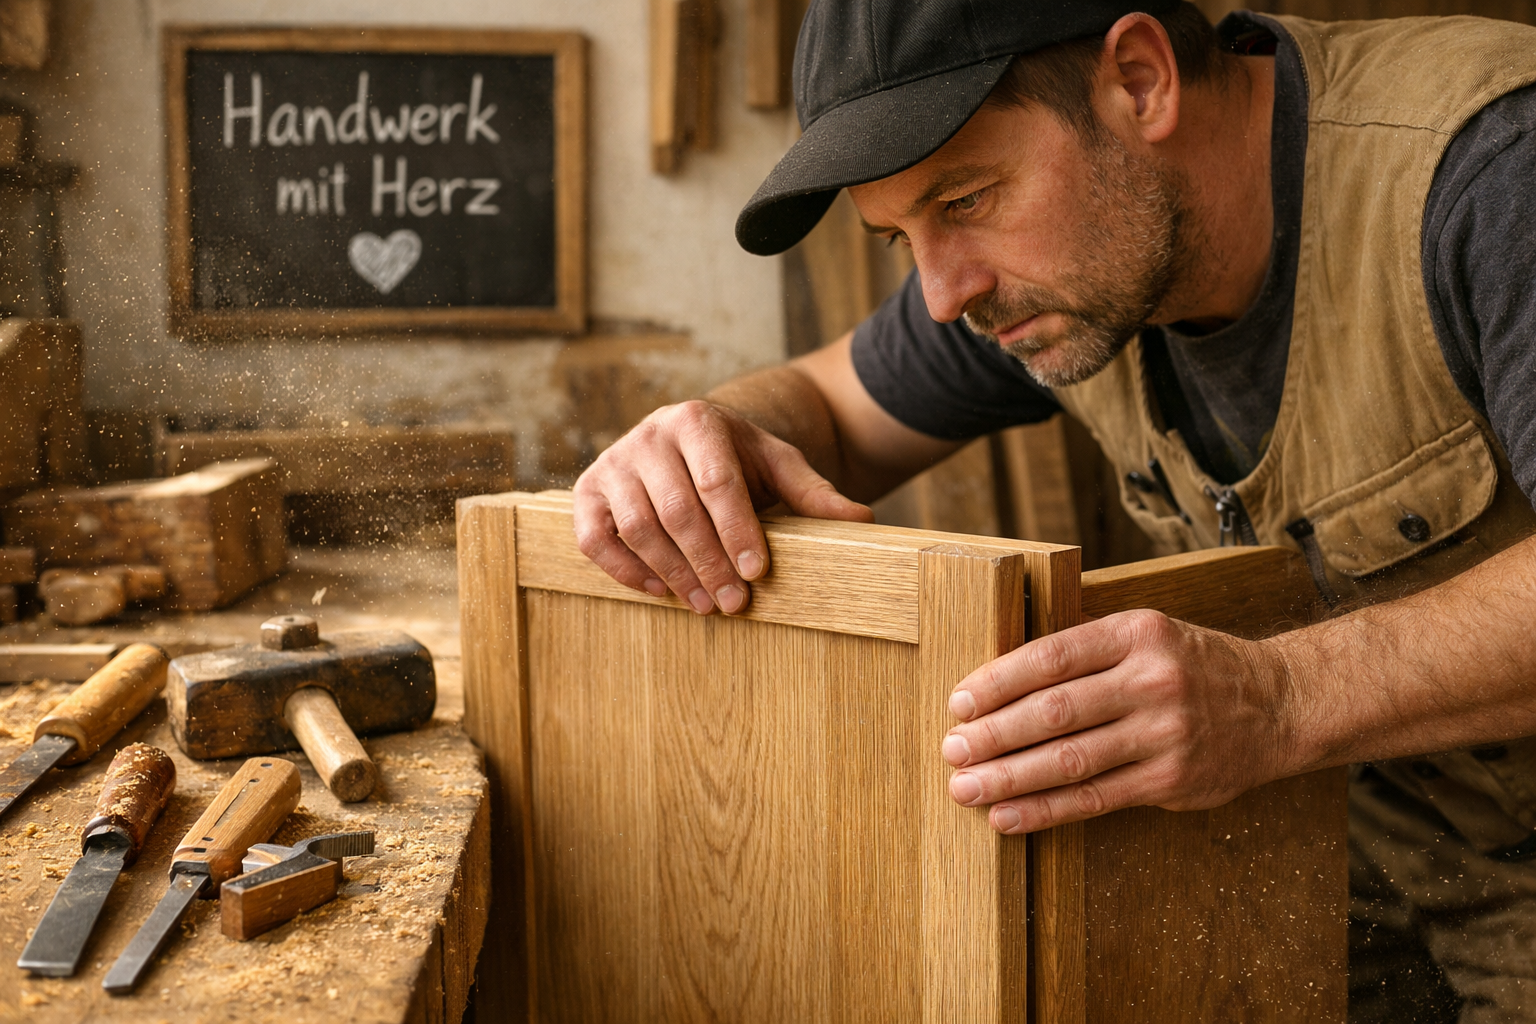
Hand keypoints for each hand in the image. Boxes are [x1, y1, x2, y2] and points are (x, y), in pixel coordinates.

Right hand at [573, 400, 872, 614]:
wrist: (688, 439)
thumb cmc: (737, 458)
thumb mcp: (777, 464)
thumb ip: (814, 492)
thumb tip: (862, 520)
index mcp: (696, 420)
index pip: (716, 481)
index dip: (737, 530)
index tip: (756, 572)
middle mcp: (648, 436)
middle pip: (677, 510)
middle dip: (708, 563)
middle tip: (734, 605)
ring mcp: (613, 462)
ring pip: (637, 528)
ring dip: (673, 574)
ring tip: (706, 606)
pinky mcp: (587, 492)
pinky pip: (594, 539)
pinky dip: (625, 571)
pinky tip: (662, 591)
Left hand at [940, 609, 1298, 832]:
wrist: (1277, 704)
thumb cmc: (1190, 667)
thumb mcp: (1145, 635)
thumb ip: (1084, 652)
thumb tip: (996, 680)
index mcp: (1136, 633)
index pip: (1051, 656)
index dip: (998, 682)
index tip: (959, 703)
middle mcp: (1151, 680)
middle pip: (1055, 711)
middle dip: (994, 735)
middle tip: (952, 750)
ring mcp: (1164, 733)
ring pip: (1069, 760)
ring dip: (1009, 778)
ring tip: (966, 787)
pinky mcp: (1170, 780)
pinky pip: (1094, 799)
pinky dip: (1044, 810)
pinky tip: (1008, 816)